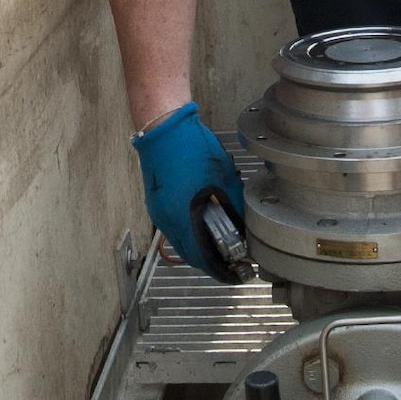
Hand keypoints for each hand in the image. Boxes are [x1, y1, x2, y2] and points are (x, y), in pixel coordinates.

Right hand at [132, 102, 245, 280]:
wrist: (163, 126)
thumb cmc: (191, 147)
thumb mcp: (222, 177)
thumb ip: (234, 205)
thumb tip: (245, 225)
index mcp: (181, 217)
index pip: (201, 259)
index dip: (220, 270)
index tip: (235, 274)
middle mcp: (165, 220)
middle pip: (189, 254)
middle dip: (210, 260)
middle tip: (231, 259)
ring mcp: (157, 211)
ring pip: (180, 240)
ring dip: (199, 245)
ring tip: (221, 240)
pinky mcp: (156, 202)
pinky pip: (174, 226)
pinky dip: (189, 231)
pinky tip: (204, 221)